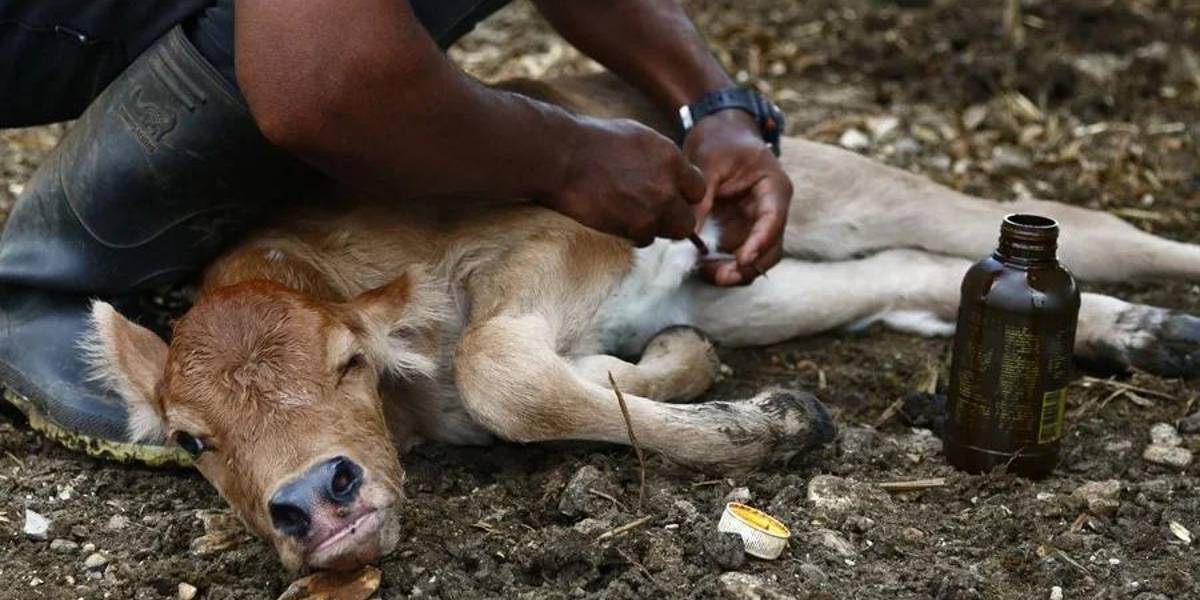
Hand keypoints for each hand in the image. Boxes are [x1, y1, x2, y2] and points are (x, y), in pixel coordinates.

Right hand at [542, 116, 706, 246]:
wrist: (564, 158)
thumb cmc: (593, 141)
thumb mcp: (638, 136)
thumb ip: (660, 158)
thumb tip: (670, 172)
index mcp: (670, 158)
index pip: (697, 189)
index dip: (683, 196)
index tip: (670, 197)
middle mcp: (667, 185)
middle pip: (687, 219)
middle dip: (673, 219)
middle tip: (654, 214)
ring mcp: (653, 208)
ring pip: (669, 232)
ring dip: (654, 228)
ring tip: (633, 216)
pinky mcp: (635, 226)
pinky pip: (645, 240)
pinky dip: (634, 234)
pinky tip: (618, 221)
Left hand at [684, 110, 792, 285]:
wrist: (718, 132)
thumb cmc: (719, 141)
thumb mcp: (709, 162)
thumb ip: (702, 197)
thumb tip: (688, 235)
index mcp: (774, 188)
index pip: (774, 220)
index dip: (760, 243)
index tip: (742, 260)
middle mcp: (770, 211)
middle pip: (771, 250)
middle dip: (747, 267)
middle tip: (718, 276)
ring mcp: (755, 224)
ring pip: (755, 259)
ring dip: (733, 272)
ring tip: (704, 272)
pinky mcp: (739, 231)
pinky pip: (735, 256)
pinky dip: (721, 265)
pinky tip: (700, 266)